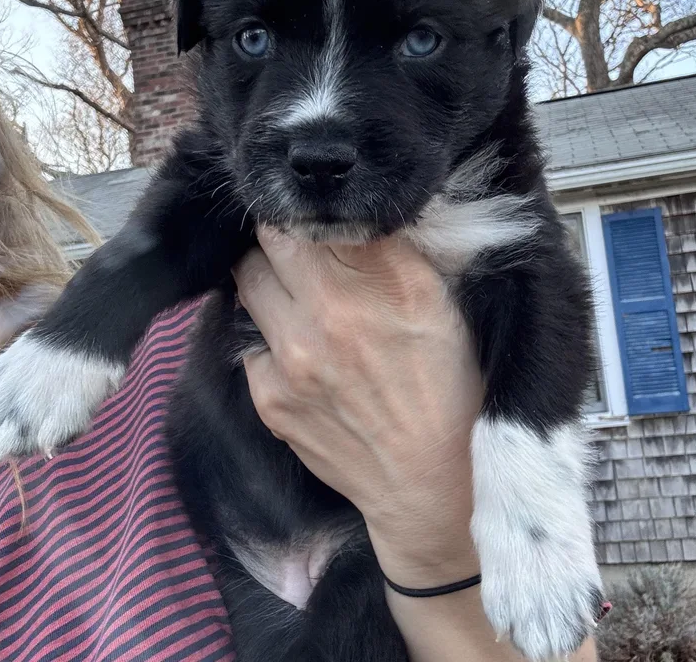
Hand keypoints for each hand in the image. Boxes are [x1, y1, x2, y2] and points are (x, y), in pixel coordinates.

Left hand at [233, 228, 484, 586]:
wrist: (427, 483)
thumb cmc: (447, 386)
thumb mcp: (439, 305)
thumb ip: (394, 251)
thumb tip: (357, 214)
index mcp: (373, 284)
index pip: (311, 216)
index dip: (310, 213)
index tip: (316, 218)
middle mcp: (323, 314)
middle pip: (266, 243)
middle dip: (280, 240)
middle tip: (300, 252)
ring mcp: (287, 359)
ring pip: (248, 286)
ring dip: (268, 283)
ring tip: (298, 300)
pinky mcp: (267, 398)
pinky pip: (250, 345)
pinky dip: (269, 340)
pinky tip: (302, 357)